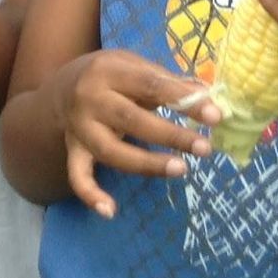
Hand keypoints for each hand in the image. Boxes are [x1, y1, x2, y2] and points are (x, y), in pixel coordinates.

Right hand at [51, 50, 218, 218]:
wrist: (63, 85)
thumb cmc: (111, 76)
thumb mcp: (134, 66)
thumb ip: (168, 81)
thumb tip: (206, 96)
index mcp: (108, 71)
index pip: (149, 84)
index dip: (183, 100)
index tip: (215, 116)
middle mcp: (89, 98)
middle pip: (131, 119)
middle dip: (170, 135)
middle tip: (205, 148)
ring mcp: (79, 127)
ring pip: (110, 151)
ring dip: (146, 164)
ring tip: (180, 169)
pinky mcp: (74, 149)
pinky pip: (78, 175)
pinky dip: (90, 194)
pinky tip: (110, 211)